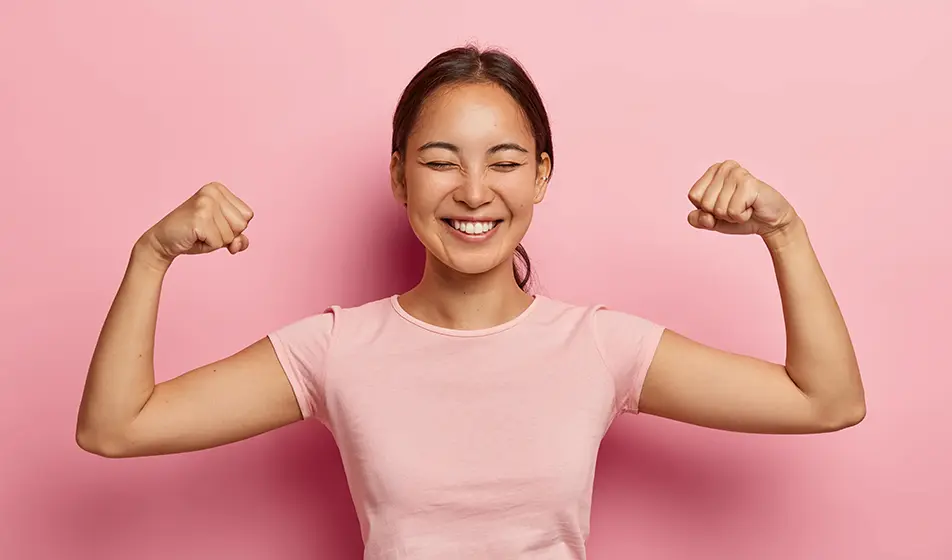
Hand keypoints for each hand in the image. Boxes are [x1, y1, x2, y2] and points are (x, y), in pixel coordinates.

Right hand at [137, 182, 253, 266]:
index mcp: (219, 189)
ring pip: (231, 235)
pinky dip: (208, 246)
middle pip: (242, 224)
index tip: (213, 224)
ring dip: (216, 241)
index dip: (233, 227)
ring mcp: (206, 203)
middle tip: (205, 230)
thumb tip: (240, 243)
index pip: (248, 215)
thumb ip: (238, 238)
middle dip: (226, 235)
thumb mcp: (221, 234)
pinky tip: (194, 237)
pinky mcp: (200, 218)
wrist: (163, 240)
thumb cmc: (194, 235)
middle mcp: (213, 191)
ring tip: (199, 233)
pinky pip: (219, 242)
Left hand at [686, 160, 796, 236]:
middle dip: (720, 214)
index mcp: (713, 170)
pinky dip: (742, 217)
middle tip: (737, 207)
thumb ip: (698, 219)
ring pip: (718, 209)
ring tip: (745, 206)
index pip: (693, 196)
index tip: (724, 205)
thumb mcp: (713, 220)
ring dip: (732, 216)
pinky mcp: (748, 183)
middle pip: (705, 203)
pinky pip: (733, 212)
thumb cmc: (740, 216)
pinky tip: (752, 207)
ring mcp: (736, 173)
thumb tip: (704, 217)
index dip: (706, 209)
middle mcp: (724, 166)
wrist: (770, 222)